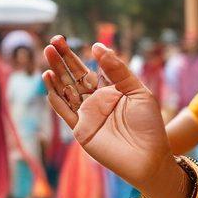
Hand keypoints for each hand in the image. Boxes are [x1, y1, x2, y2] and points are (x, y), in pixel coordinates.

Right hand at [43, 37, 179, 196]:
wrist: (149, 157)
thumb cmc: (149, 125)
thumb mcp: (138, 91)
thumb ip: (119, 70)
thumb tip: (98, 47)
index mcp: (111, 91)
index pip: (90, 69)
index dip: (76, 55)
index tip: (66, 40)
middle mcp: (96, 101)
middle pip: (74, 76)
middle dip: (63, 60)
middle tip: (52, 42)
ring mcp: (87, 115)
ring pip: (66, 90)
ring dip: (56, 73)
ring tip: (48, 53)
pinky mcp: (80, 129)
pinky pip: (64, 110)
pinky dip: (55, 95)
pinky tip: (48, 78)